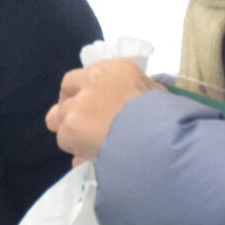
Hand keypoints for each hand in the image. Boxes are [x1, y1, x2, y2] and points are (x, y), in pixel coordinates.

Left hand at [45, 59, 161, 165]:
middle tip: (81, 128)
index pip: (85, 76)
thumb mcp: (152, 97)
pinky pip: (64, 140)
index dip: (83, 94)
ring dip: (70, 131)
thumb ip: (128, 99)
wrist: (162, 139)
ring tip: (87, 145)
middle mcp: (93, 80)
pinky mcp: (72, 126)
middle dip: (70, 111)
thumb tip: (115, 118)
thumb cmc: (166, 119)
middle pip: (66, 94)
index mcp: (115, 68)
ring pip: (58, 118)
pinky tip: (93, 155)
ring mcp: (79, 103)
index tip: (89, 109)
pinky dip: (76, 149)